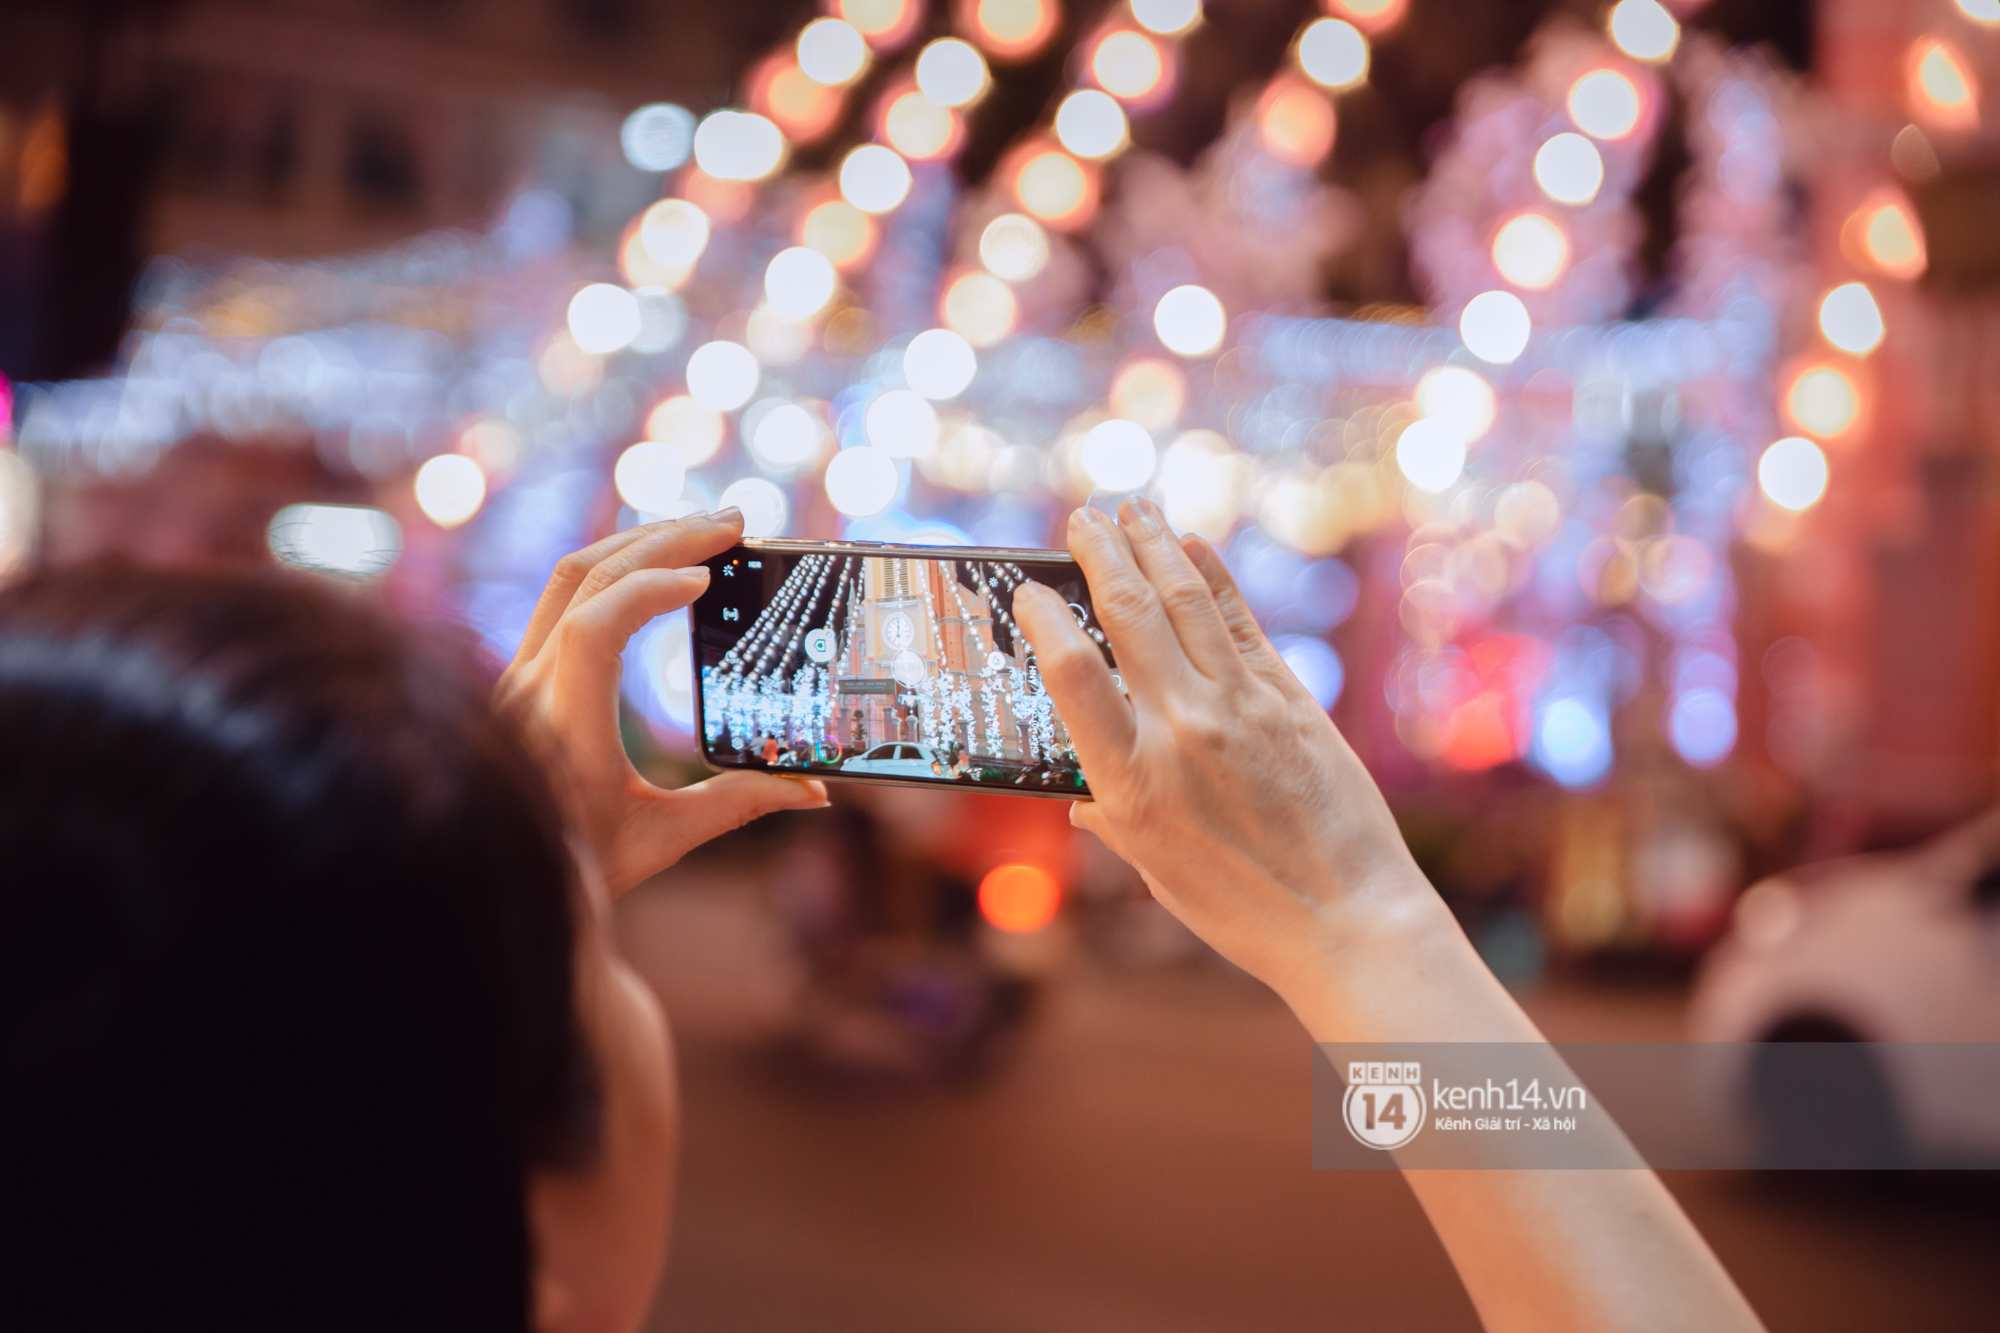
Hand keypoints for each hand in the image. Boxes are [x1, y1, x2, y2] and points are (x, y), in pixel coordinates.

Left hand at [496, 509, 826, 895]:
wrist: (494, 874)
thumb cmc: (580, 865)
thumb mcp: (662, 839)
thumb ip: (737, 805)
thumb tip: (812, 790)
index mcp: (563, 728)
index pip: (594, 630)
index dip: (647, 590)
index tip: (705, 579)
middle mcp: (531, 688)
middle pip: (587, 579)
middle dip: (665, 540)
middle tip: (733, 523)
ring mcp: (519, 673)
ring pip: (570, 576)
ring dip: (639, 542)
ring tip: (703, 530)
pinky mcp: (522, 671)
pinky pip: (564, 594)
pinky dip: (616, 564)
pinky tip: (658, 562)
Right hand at [1012, 500, 1435, 999]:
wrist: (1350, 922)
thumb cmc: (1243, 912)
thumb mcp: (1155, 871)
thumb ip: (1114, 820)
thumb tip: (1081, 798)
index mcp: (1131, 783)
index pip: (1070, 673)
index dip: (1042, 618)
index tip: (1027, 591)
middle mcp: (1184, 731)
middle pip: (1129, 614)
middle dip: (1101, 553)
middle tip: (1081, 517)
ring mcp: (1243, 707)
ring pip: (1187, 600)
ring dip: (1154, 544)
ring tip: (1131, 510)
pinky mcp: (1291, 699)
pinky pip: (1240, 621)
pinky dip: (1213, 576)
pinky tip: (1192, 547)